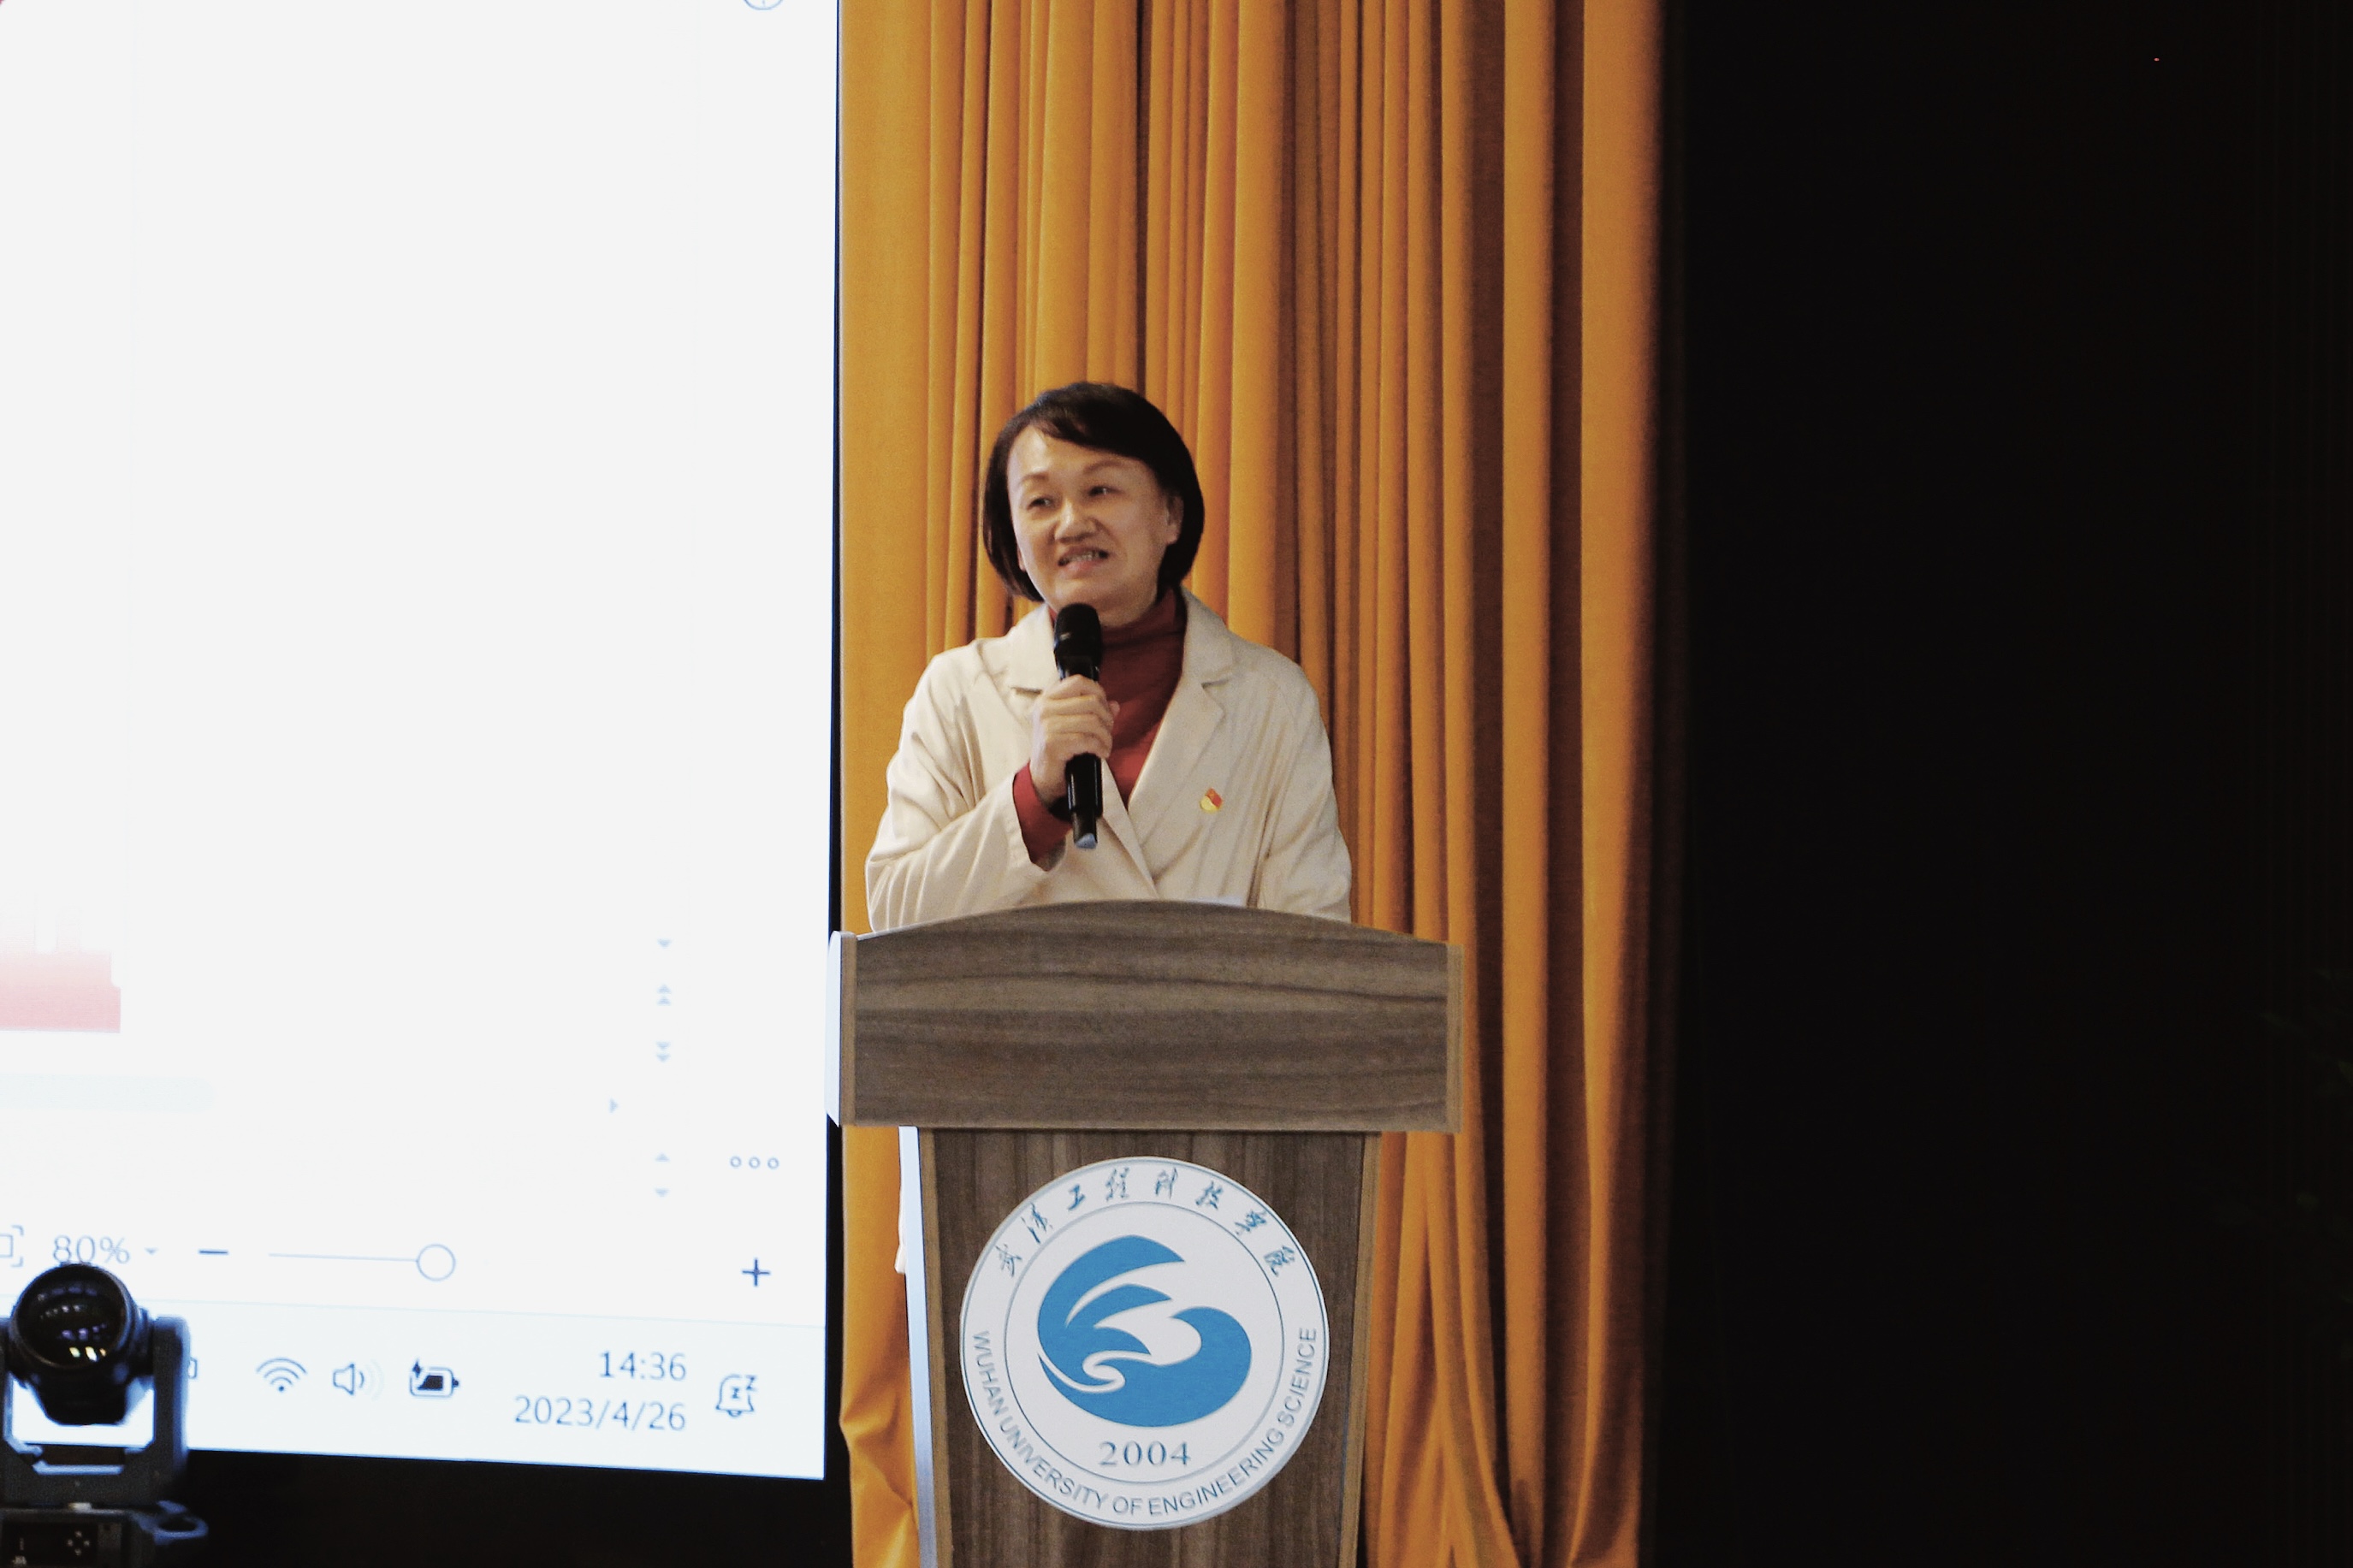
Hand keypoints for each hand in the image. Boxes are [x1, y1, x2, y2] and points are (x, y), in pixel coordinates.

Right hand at [1029, 674, 1118, 800]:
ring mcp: (1047, 724)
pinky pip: (1087, 740)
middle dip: (1107, 718)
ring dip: (1106, 736)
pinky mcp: (1052, 743)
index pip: (1079, 681)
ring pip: (1092, 721)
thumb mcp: (1073, 725)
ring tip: (1106, 745)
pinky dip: (1100, 747)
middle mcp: (1045, 708)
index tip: (1105, 709)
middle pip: (1090, 701)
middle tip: (1108, 732)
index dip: (1098, 692)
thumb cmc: (1058, 748)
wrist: (1042, 776)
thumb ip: (1092, 712)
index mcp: (1048, 698)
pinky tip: (1101, 753)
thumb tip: (1115, 706)